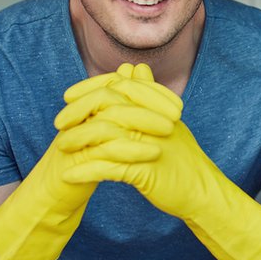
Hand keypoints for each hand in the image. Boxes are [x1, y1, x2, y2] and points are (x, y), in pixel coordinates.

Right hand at [0, 64, 169, 259]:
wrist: (55, 194)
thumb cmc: (84, 163)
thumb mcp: (111, 139)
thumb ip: (125, 117)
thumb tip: (143, 100)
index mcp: (88, 106)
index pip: (120, 85)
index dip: (150, 92)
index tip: (178, 104)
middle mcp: (80, 116)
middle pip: (114, 95)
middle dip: (149, 103)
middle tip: (178, 114)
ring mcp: (75, 135)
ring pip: (109, 119)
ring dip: (142, 123)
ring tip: (169, 131)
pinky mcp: (74, 158)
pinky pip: (103, 149)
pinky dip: (129, 150)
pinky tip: (152, 154)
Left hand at [58, 63, 260, 259]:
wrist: (202, 191)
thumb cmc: (181, 159)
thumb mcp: (167, 122)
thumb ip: (149, 95)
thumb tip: (135, 68)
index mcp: (158, 107)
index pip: (120, 86)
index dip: (91, 88)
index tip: (68, 97)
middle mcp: (155, 121)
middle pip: (109, 106)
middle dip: (79, 112)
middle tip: (58, 123)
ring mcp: (151, 145)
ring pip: (105, 136)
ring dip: (78, 142)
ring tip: (60, 149)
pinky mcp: (146, 172)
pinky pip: (109, 168)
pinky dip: (87, 171)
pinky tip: (70, 175)